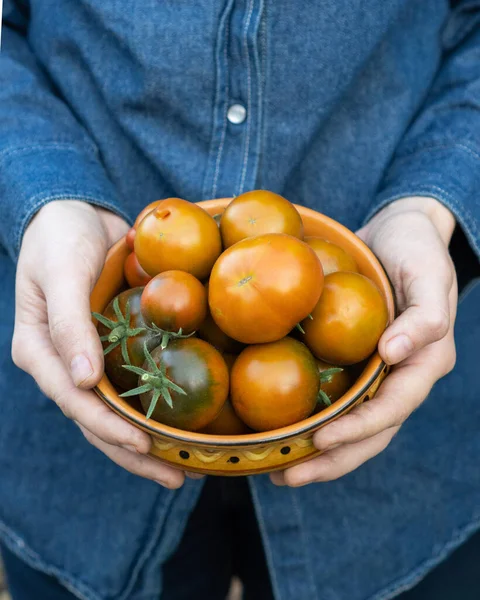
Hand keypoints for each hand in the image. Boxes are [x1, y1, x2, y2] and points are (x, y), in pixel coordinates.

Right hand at [12, 200, 185, 488]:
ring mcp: (88, 360)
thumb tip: (83, 381)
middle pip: (96, 421)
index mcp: (40, 350)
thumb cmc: (61, 238)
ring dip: (146, 444)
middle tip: (178, 477)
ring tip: (185, 469)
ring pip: (115, 413)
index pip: (73, 401)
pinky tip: (182, 428)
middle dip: (134, 452)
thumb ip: (69, 323)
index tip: (143, 444)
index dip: (106, 427)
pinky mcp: (112, 349)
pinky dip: (153, 409)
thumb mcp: (61, 273)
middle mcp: (63, 364)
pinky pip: (131, 387)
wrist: (76, 214)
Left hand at [271, 197, 456, 486]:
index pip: (393, 407)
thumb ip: (424, 315)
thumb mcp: (427, 272)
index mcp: (426, 361)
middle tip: (286, 476)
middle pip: (372, 432)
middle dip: (333, 459)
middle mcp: (404, 375)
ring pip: (355, 427)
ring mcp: (381, 373)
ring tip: (279, 471)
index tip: (320, 440)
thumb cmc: (417, 249)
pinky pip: (340, 401)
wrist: (401, 232)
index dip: (360, 429)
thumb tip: (394, 355)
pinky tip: (285, 434)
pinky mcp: (359, 363)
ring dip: (320, 455)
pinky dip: (316, 422)